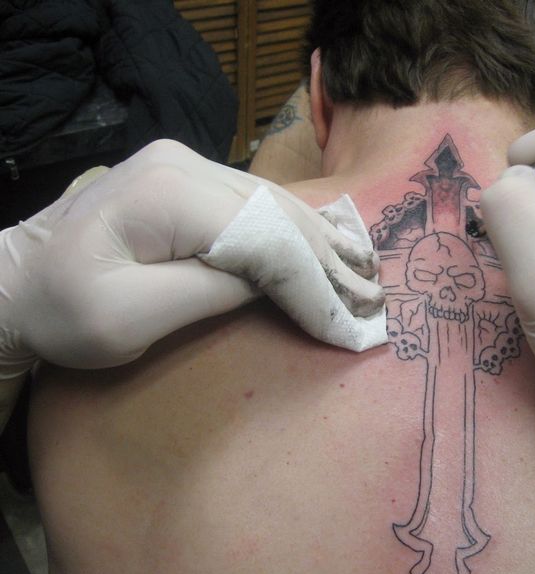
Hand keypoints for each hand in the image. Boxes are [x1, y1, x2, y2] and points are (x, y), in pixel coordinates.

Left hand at [0, 139, 382, 377]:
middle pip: (278, 214)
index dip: (313, 284)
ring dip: (323, 243)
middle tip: (375, 300)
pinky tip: (333, 240)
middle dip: (330, 262)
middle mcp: (183, 163)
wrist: (19, 281)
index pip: (265, 239)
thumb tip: (272, 279)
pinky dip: (298, 229)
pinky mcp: (190, 178)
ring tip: (367, 272)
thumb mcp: (128, 319)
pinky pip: (259, 202)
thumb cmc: (63, 312)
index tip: (348, 326)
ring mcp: (187, 163)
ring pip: (276, 204)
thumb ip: (209, 291)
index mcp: (166, 195)